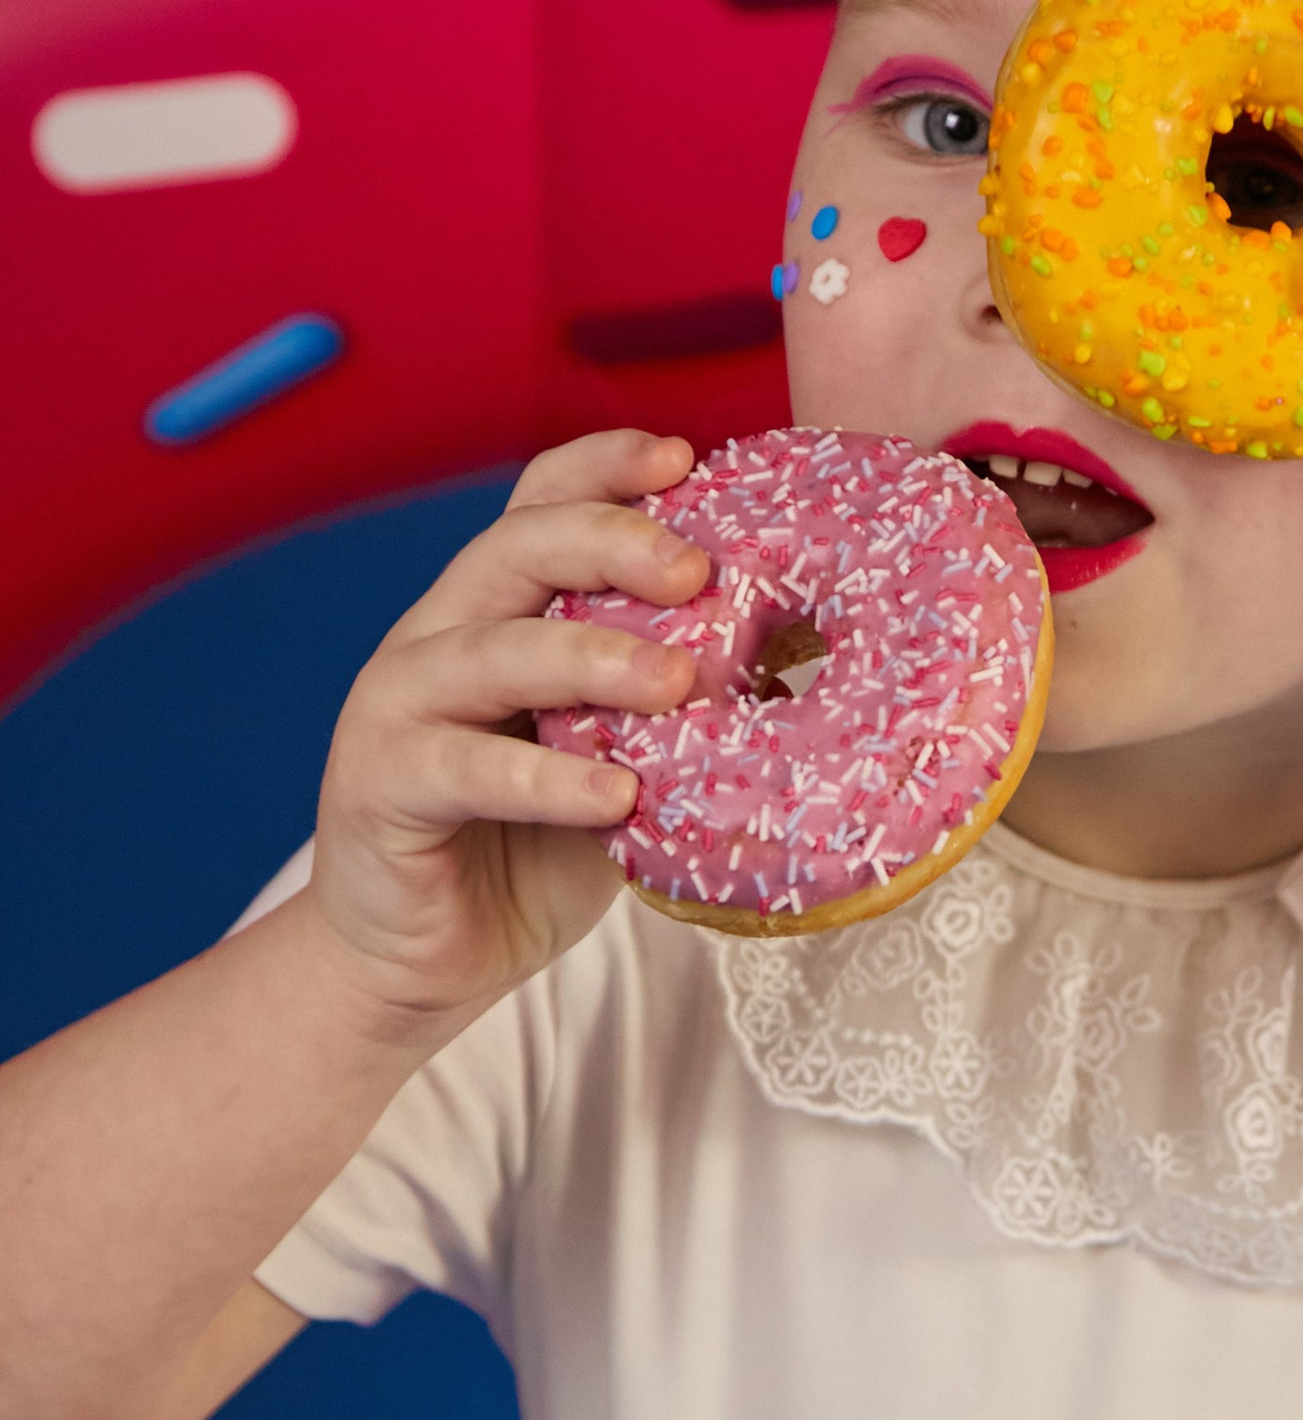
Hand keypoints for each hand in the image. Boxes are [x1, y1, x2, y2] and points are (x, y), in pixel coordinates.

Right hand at [305, 429, 706, 1030]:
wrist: (419, 963)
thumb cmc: (529, 854)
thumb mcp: (622, 767)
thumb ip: (673, 716)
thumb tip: (806, 673)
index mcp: (498, 613)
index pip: (541, 506)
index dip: (605, 469)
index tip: (684, 457)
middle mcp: (441, 638)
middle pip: (517, 548)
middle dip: (612, 542)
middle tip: (699, 571)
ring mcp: (399, 705)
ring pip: (492, 648)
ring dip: (590, 656)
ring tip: (675, 682)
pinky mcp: (379, 783)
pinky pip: (466, 769)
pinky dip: (546, 780)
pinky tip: (617, 795)